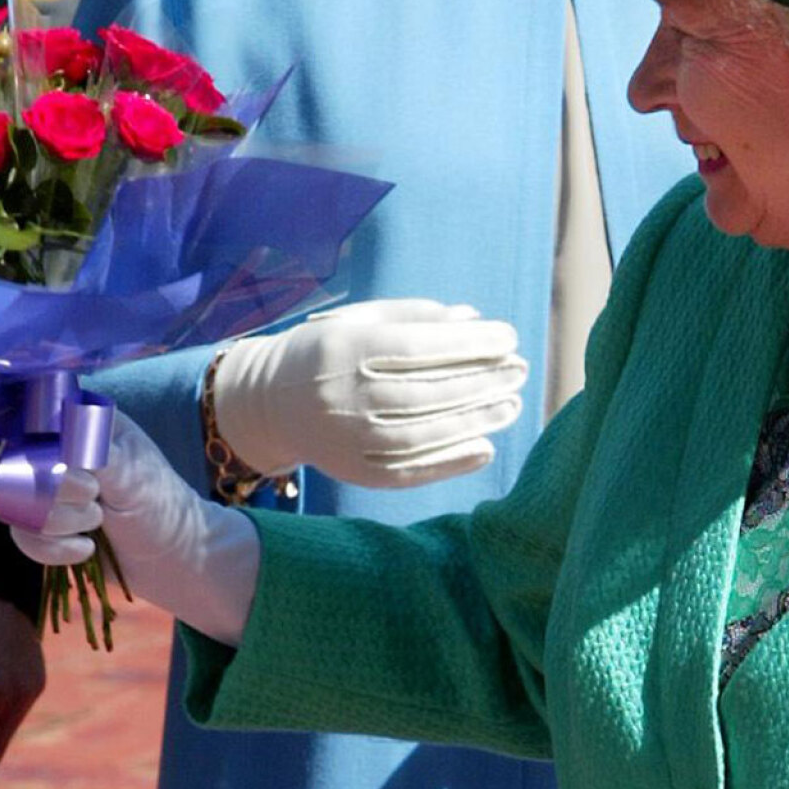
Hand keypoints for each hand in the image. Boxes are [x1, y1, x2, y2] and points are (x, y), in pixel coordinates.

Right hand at [9, 412, 260, 645]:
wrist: (170, 558)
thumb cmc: (161, 506)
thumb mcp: (134, 475)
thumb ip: (96, 453)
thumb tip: (62, 439)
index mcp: (83, 422)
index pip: (37, 422)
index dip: (49, 454)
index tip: (85, 478)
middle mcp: (59, 450)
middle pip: (19, 465)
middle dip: (57, 494)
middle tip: (95, 500)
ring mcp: (47, 487)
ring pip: (16, 503)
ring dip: (58, 523)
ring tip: (97, 523)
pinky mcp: (41, 523)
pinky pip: (22, 535)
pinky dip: (52, 549)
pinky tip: (85, 549)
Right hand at [210, 301, 528, 488]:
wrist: (269, 403)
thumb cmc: (326, 352)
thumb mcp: (359, 321)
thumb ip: (415, 316)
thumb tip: (474, 318)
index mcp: (346, 348)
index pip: (421, 347)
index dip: (470, 343)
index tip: (509, 336)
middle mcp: (347, 394)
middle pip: (428, 391)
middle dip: (482, 380)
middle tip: (520, 371)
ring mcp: (349, 438)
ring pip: (425, 432)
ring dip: (476, 420)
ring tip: (511, 405)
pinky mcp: (354, 471)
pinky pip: (410, 470)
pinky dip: (451, 462)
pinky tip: (485, 447)